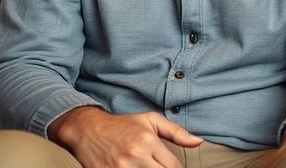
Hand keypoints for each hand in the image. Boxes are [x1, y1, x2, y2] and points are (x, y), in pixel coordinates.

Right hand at [49, 106, 202, 167]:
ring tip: (147, 167)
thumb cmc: (122, 125)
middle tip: (159, 166)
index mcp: (148, 142)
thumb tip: (198, 142)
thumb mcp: (151, 121)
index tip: (171, 167)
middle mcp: (135, 156)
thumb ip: (176, 132)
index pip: (174, 167)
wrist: (87, 129)